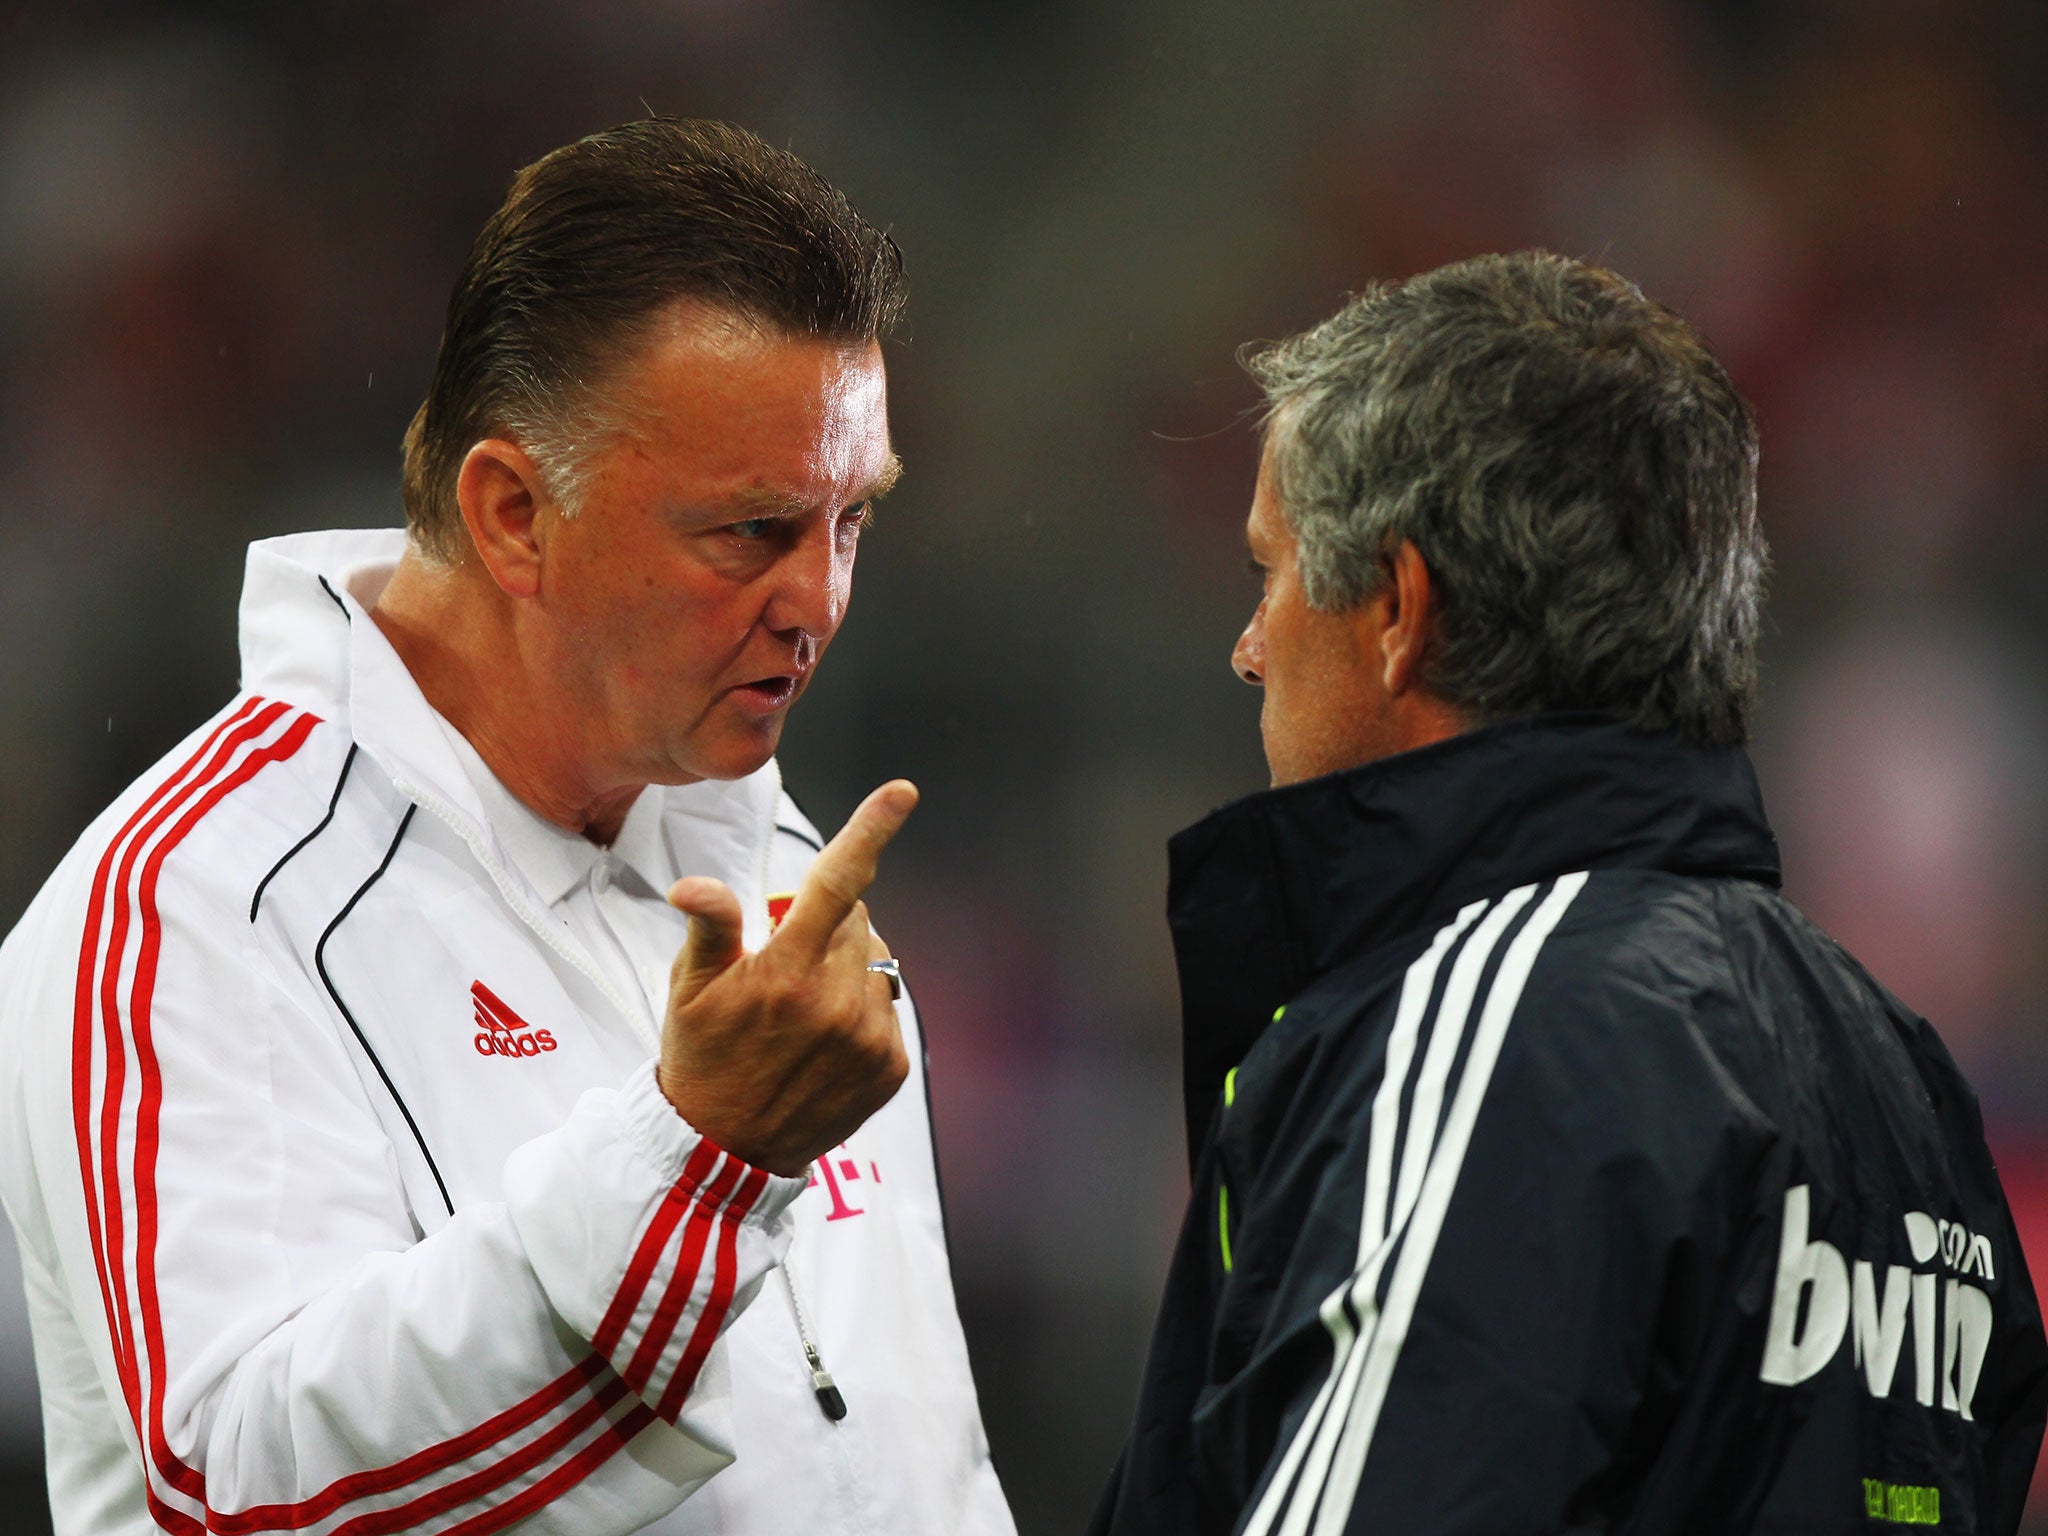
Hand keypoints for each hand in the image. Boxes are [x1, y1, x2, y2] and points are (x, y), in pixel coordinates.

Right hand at [657, 780, 916, 1175]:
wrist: (725, 1151)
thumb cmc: (702, 1057)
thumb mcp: (690, 989)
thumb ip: (710, 928)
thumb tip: (693, 887)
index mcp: (786, 972)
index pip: (836, 883)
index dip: (870, 829)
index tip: (902, 791)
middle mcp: (836, 1001)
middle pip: (855, 920)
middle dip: (826, 926)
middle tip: (784, 965)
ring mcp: (869, 1037)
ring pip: (874, 962)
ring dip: (846, 969)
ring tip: (802, 1011)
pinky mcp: (891, 1067)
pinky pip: (887, 1008)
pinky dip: (862, 1010)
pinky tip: (825, 1041)